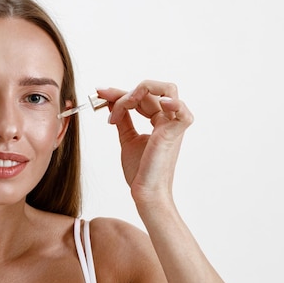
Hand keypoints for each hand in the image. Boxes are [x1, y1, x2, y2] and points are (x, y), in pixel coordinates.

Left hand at [97, 81, 192, 202]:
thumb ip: (123, 118)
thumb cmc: (139, 171)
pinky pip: (183, 112)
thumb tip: (112, 101)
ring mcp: (173, 125)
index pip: (142, 97)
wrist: (144, 191)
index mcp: (160, 121)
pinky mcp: (174, 134)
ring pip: (165, 91)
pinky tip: (159, 103)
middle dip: (124, 92)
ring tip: (123, 105)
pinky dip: (173, 103)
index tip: (99, 93)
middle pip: (149, 92)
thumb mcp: (127, 138)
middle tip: (105, 99)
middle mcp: (169, 120)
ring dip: (141, 91)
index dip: (119, 93)